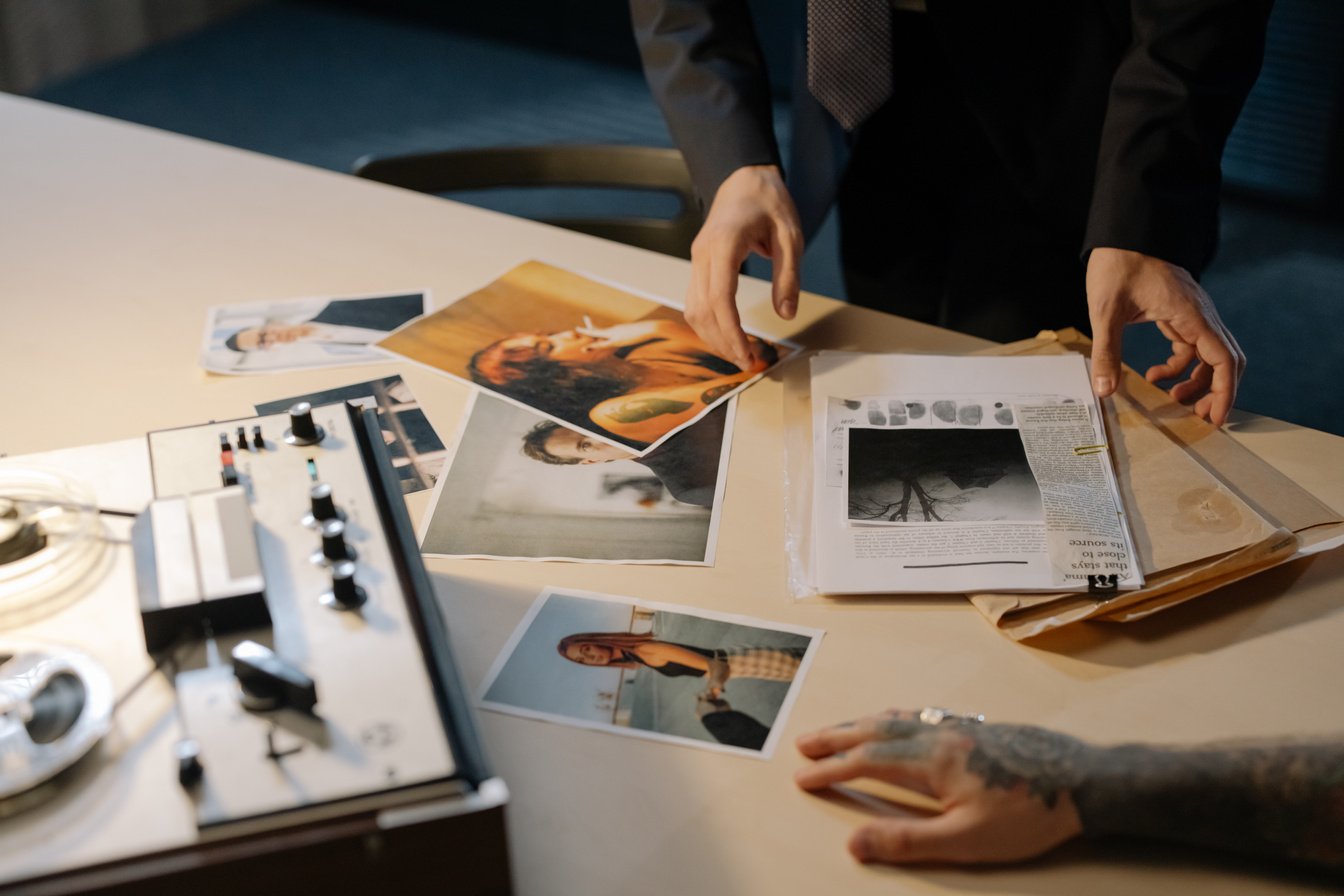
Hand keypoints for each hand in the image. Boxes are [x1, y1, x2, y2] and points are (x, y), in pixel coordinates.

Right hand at [685, 165, 802, 369]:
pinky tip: (727, 337)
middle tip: (749, 363)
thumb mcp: (791, 235)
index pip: (720, 298)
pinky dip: (709, 324)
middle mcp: (703, 254)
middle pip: (702, 310)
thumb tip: (786, 314)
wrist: (744, 178)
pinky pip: (696, 302)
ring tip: (739, 354)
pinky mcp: (698, 266)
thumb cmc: (769, 202)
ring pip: (693, 310)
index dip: (731, 331)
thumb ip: (788, 276)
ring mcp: (696, 260)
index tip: (747, 354)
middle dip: (722, 342)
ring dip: (713, 337)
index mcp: (724, 244)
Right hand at [794, 710, 1084, 864]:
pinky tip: (898, 723)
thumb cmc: (1028, 815)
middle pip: (875, 731)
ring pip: (897, 720)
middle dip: (836, 738)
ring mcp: (958, 727)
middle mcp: (940, 735)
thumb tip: (855, 843)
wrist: (1084, 782)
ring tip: (839, 730)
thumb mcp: (967, 841)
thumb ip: (908, 840)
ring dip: (861, 724)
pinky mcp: (977, 728)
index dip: (832, 770)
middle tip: (804, 743)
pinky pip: (920, 716)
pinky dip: (892, 718)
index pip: (868, 762)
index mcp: (932, 761)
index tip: (803, 777)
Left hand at [1086, 247, 1244, 425]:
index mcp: (1192, 314)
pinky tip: (1155, 374)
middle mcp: (1200, 314)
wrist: (1124, 232)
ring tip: (1173, 398)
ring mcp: (1192, 312)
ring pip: (1209, 353)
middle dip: (1216, 390)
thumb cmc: (1118, 264)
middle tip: (1198, 416)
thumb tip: (1104, 390)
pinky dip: (1180, 364)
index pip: (1223, 359)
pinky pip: (1191, 344)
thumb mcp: (1106, 311)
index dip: (1224, 391)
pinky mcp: (1179, 312)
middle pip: (1225, 359)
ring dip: (1197, 379)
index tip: (1215, 417)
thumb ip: (1107, 351)